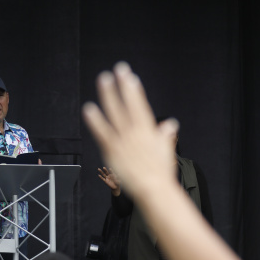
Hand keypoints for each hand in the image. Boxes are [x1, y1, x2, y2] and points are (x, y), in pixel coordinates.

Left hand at [82, 63, 177, 200]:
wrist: (154, 189)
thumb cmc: (161, 172)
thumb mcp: (166, 150)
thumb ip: (165, 136)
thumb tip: (170, 124)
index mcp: (148, 130)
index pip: (140, 106)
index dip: (134, 91)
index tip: (130, 78)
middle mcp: (135, 132)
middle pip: (127, 104)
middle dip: (122, 86)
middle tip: (117, 70)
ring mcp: (123, 140)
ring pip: (114, 113)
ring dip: (108, 95)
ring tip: (103, 80)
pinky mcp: (112, 151)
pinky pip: (102, 132)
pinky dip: (95, 120)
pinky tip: (89, 108)